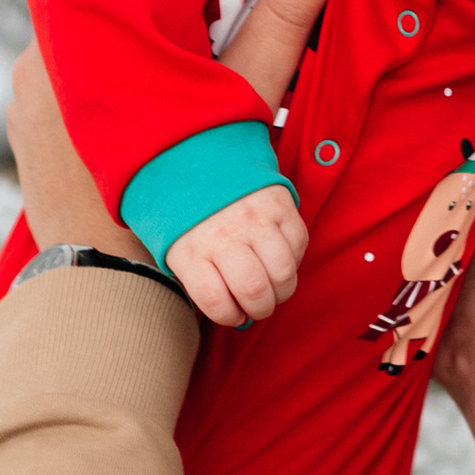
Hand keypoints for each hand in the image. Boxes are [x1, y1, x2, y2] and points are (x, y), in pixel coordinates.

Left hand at [6, 0, 339, 271]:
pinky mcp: (24, 147)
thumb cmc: (180, 199)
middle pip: (98, 27)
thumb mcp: (243, 98)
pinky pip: (62, 105)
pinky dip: (97, 107)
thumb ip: (281, 20)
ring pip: (80, 67)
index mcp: (71, 46)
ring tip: (162, 83)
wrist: (118, 289)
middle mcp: (33, 72)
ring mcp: (22, 112)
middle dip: (142, 29)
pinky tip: (134, 122)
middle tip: (190, 39)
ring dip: (118, 69)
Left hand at [165, 184, 308, 326]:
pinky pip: (299, 244)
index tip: (234, 314)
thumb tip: (237, 315)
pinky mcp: (278, 203)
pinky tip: (279, 257)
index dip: (230, 317)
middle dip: (261, 309)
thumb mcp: (175, 249)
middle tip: (258, 306)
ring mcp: (253, 218)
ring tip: (274, 286)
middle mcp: (222, 235)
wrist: (197, 158)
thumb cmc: (187, 216)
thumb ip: (200, 281)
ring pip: (283, 272)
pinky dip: (294, 258)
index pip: (216, 302)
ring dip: (282, 289)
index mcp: (190, 250)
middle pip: (254, 291)